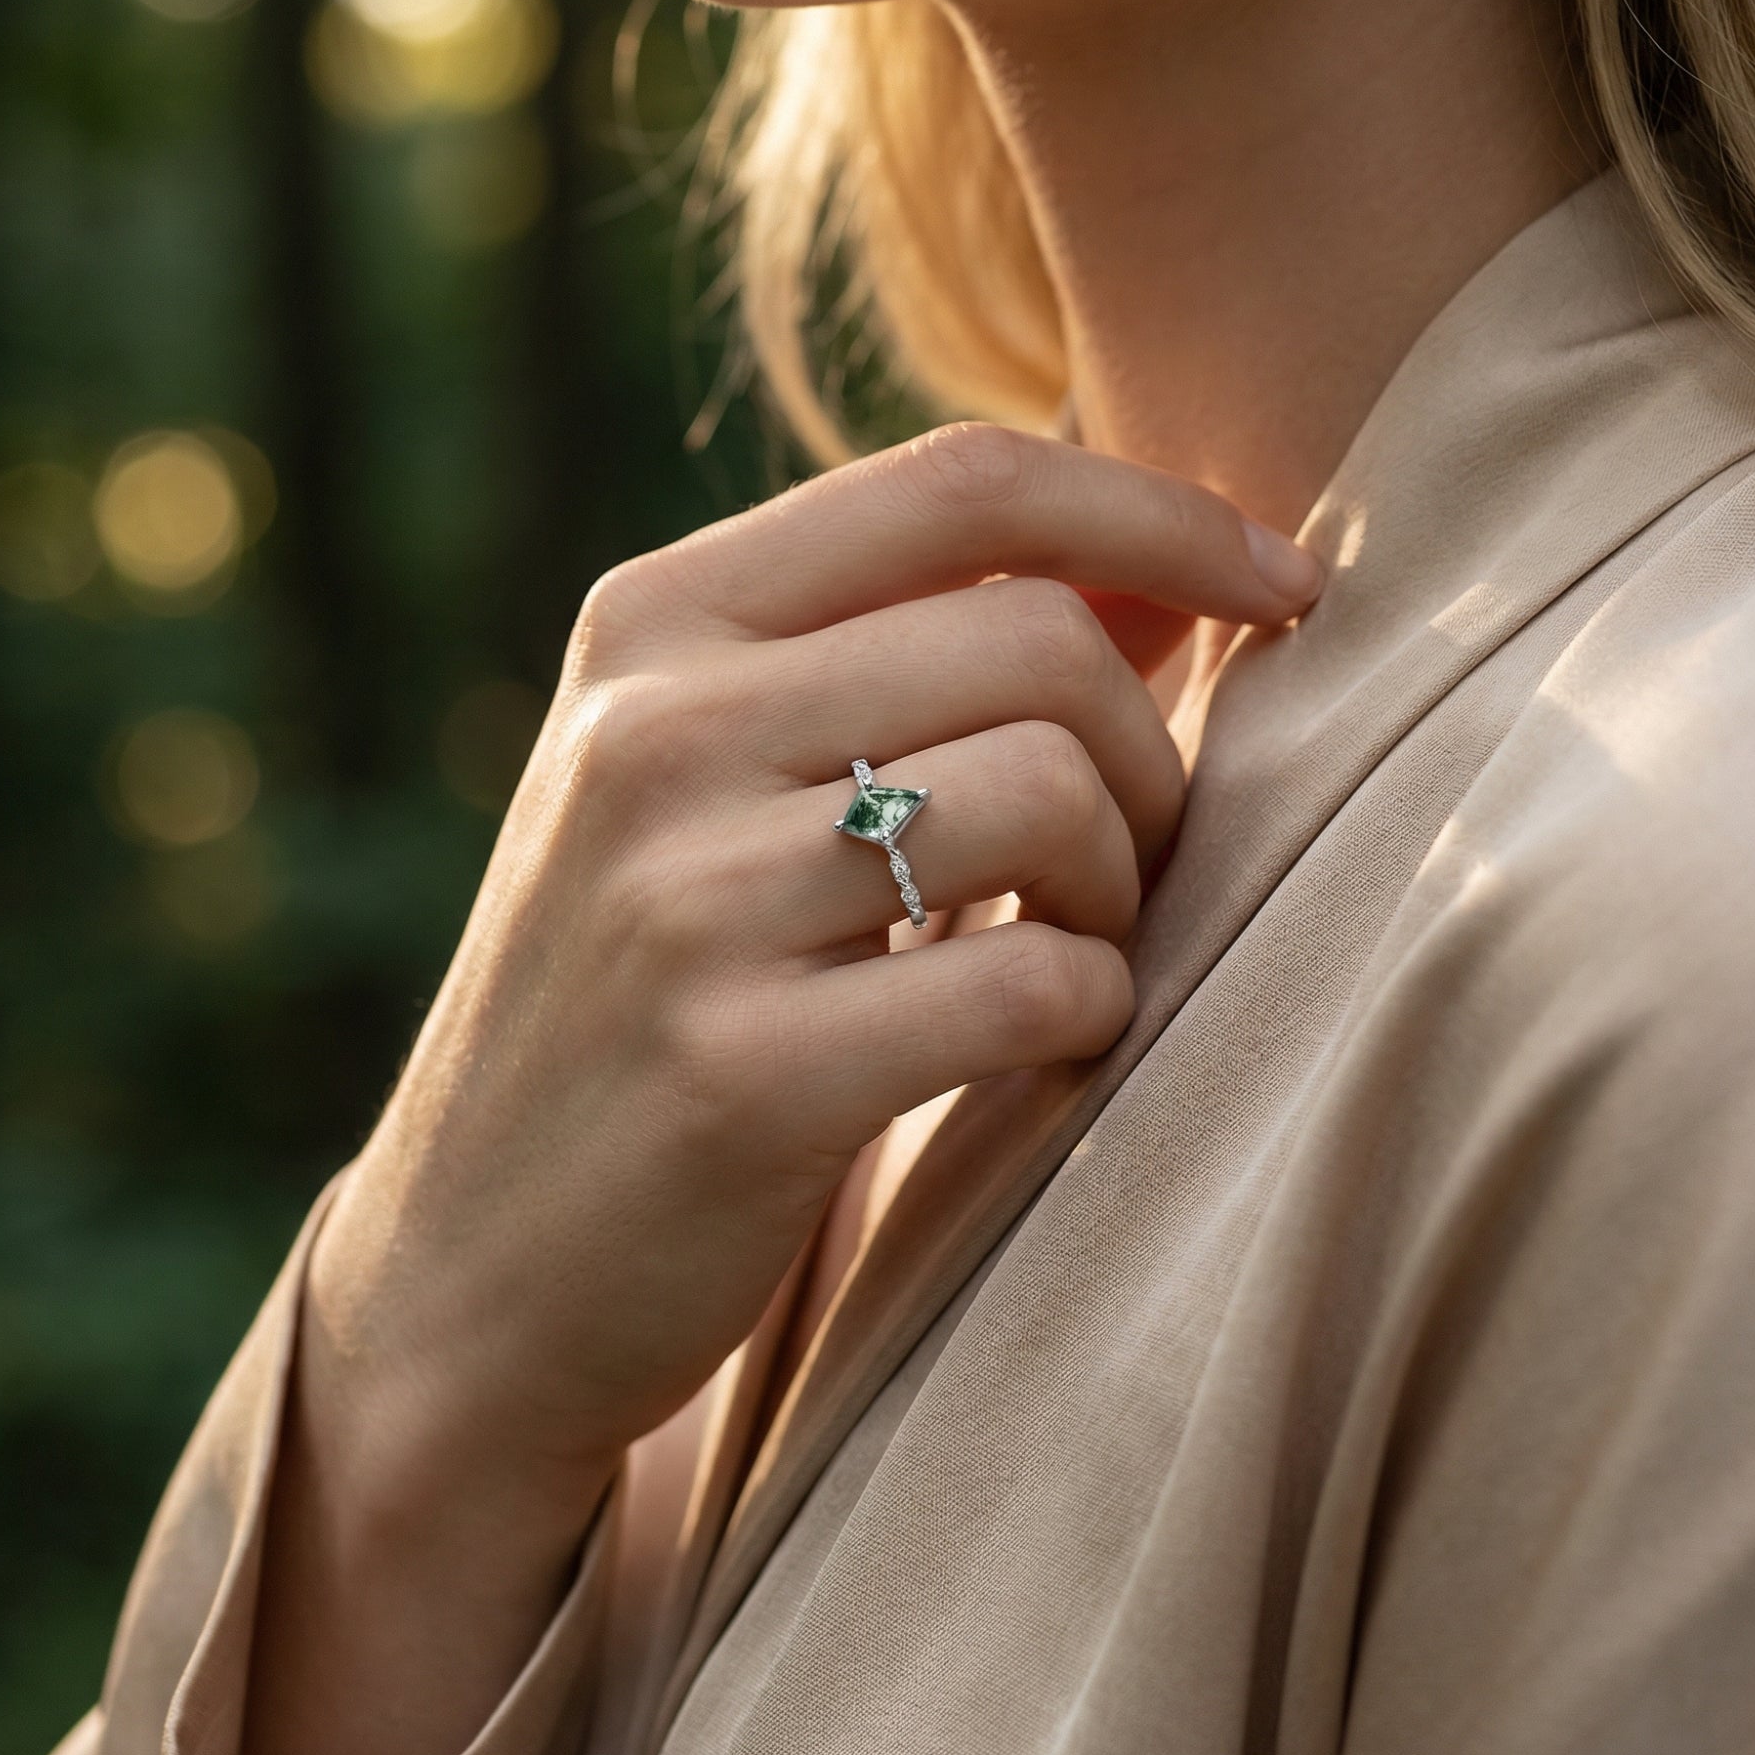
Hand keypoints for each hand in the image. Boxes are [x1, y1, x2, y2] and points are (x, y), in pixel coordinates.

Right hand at [238, 423, 1320, 1754]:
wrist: (474, 1273)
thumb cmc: (642, 996)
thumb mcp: (713, 782)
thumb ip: (903, 655)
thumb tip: (1161, 566)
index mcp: (650, 625)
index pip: (962, 481)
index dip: (1158, 509)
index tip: (1280, 582)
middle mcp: (651, 731)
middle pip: (1040, 641)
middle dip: (1149, 754)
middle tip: (1130, 858)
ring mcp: (683, 900)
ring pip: (1049, 794)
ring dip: (1120, 885)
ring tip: (1070, 945)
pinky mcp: (740, 1073)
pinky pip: (1031, 980)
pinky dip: (1091, 1010)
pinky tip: (1040, 1042)